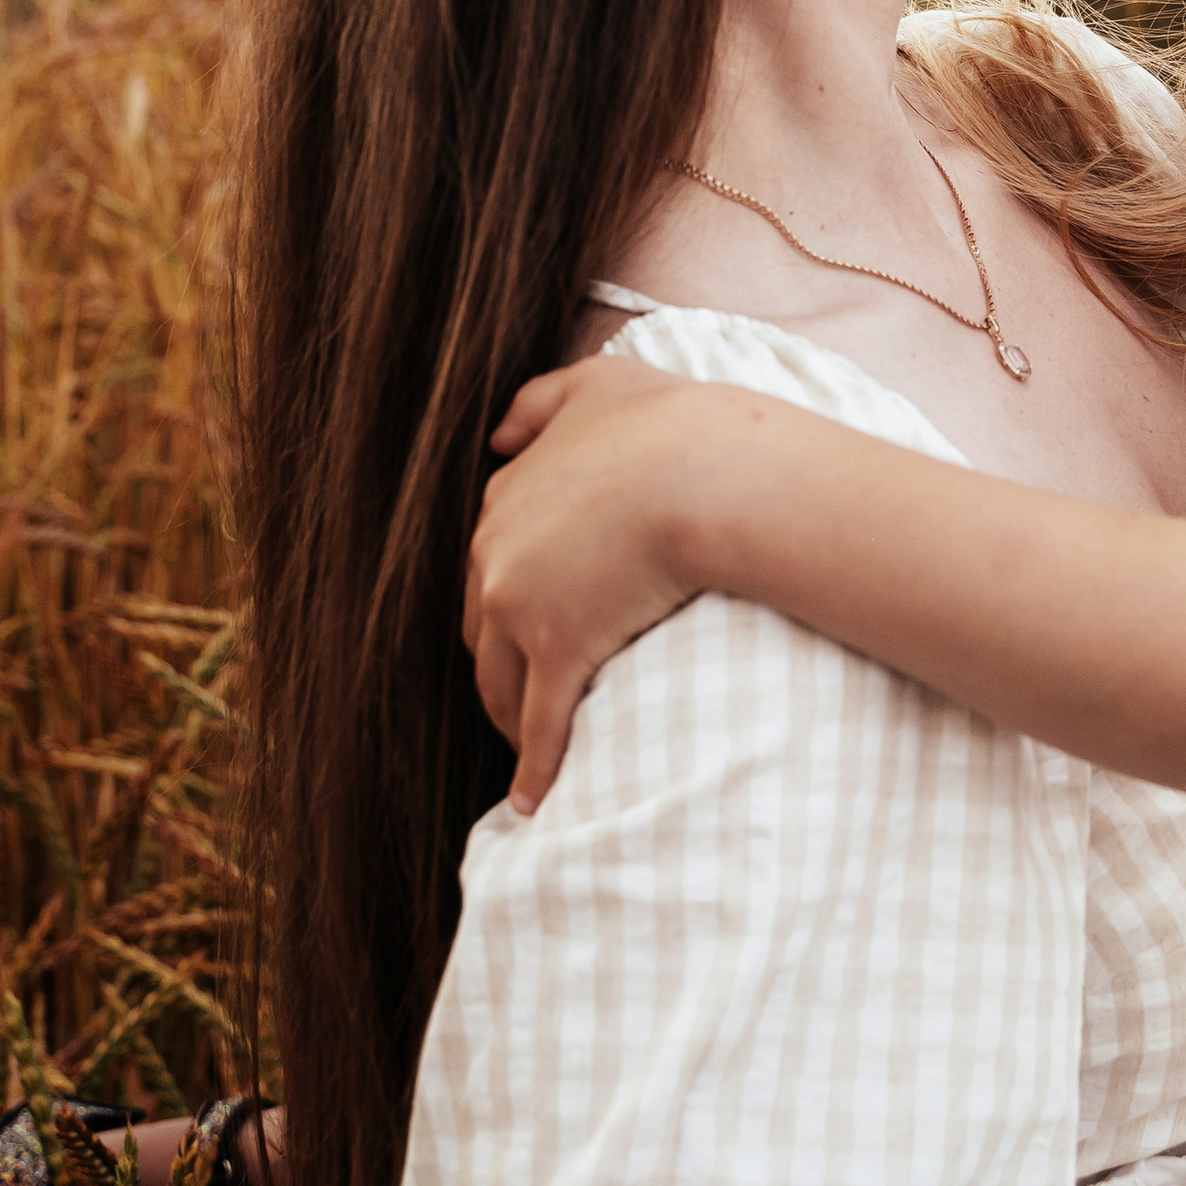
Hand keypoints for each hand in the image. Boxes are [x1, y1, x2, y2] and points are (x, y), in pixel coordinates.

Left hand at [468, 357, 719, 809]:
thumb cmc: (665, 424)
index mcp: (502, 501)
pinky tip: (533, 799)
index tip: (524, 620)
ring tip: (526, 745)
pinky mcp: (560, 653)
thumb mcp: (595, 386)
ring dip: (508, 716)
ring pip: (499, 682)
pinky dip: (533, 768)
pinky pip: (539, 726)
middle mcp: (495, 558)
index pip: (489, 564)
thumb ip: (539, 402)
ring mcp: (521, 610)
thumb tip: (496, 437)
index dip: (506, 596)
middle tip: (522, 688)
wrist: (704, 471)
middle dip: (499, 660)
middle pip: (482, 629)